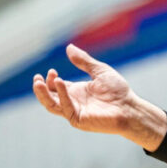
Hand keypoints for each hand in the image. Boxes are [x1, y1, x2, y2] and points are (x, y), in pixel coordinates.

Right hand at [32, 44, 166, 150]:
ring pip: (51, 105)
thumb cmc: (118, 91)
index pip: (55, 86)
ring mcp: (74, 111)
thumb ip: (84, 61)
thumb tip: (69, 47)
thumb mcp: (99, 71)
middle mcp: (73, 102)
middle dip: (41, 89)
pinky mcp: (78, 120)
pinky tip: (60, 83)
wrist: (129, 107)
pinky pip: (64, 108)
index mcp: (76, 91)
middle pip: (49, 97)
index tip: (52, 71)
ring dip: (43, 95)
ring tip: (38, 83)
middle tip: (37, 78)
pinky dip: (61, 95)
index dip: (50, 79)